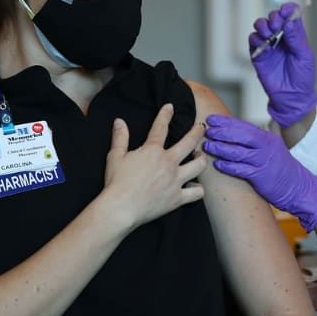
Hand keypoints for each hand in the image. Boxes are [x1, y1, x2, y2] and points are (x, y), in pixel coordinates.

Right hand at [103, 104, 207, 229]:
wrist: (121, 208)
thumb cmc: (116, 182)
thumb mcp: (115, 156)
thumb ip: (120, 138)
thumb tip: (119, 121)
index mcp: (153, 151)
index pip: (161, 128)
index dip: (165, 115)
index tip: (170, 107)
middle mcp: (169, 163)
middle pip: (189, 143)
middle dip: (197, 132)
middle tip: (201, 127)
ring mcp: (176, 181)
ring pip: (199, 165)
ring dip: (201, 158)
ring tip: (200, 155)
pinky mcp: (178, 198)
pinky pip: (196, 193)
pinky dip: (197, 189)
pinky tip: (195, 186)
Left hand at [203, 114, 316, 230]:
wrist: (299, 188)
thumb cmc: (286, 169)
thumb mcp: (280, 146)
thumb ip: (274, 132)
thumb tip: (272, 120)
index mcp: (267, 138)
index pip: (244, 126)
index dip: (227, 122)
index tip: (212, 119)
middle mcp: (266, 147)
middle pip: (240, 135)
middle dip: (222, 132)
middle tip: (207, 131)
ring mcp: (263, 161)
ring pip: (238, 152)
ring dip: (221, 148)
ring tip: (207, 147)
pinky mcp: (261, 177)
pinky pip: (241, 170)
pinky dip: (228, 167)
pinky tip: (217, 165)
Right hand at [250, 2, 316, 126]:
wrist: (292, 98)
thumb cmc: (303, 77)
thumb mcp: (304, 56)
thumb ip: (296, 39)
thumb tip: (289, 22)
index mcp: (295, 35)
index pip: (290, 16)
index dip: (287, 10)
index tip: (286, 10)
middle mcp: (281, 38)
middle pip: (273, 18)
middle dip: (274, 17)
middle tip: (277, 25)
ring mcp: (269, 46)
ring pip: (261, 26)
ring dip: (263, 25)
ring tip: (269, 34)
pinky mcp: (258, 55)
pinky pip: (253, 41)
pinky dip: (256, 39)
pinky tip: (264, 45)